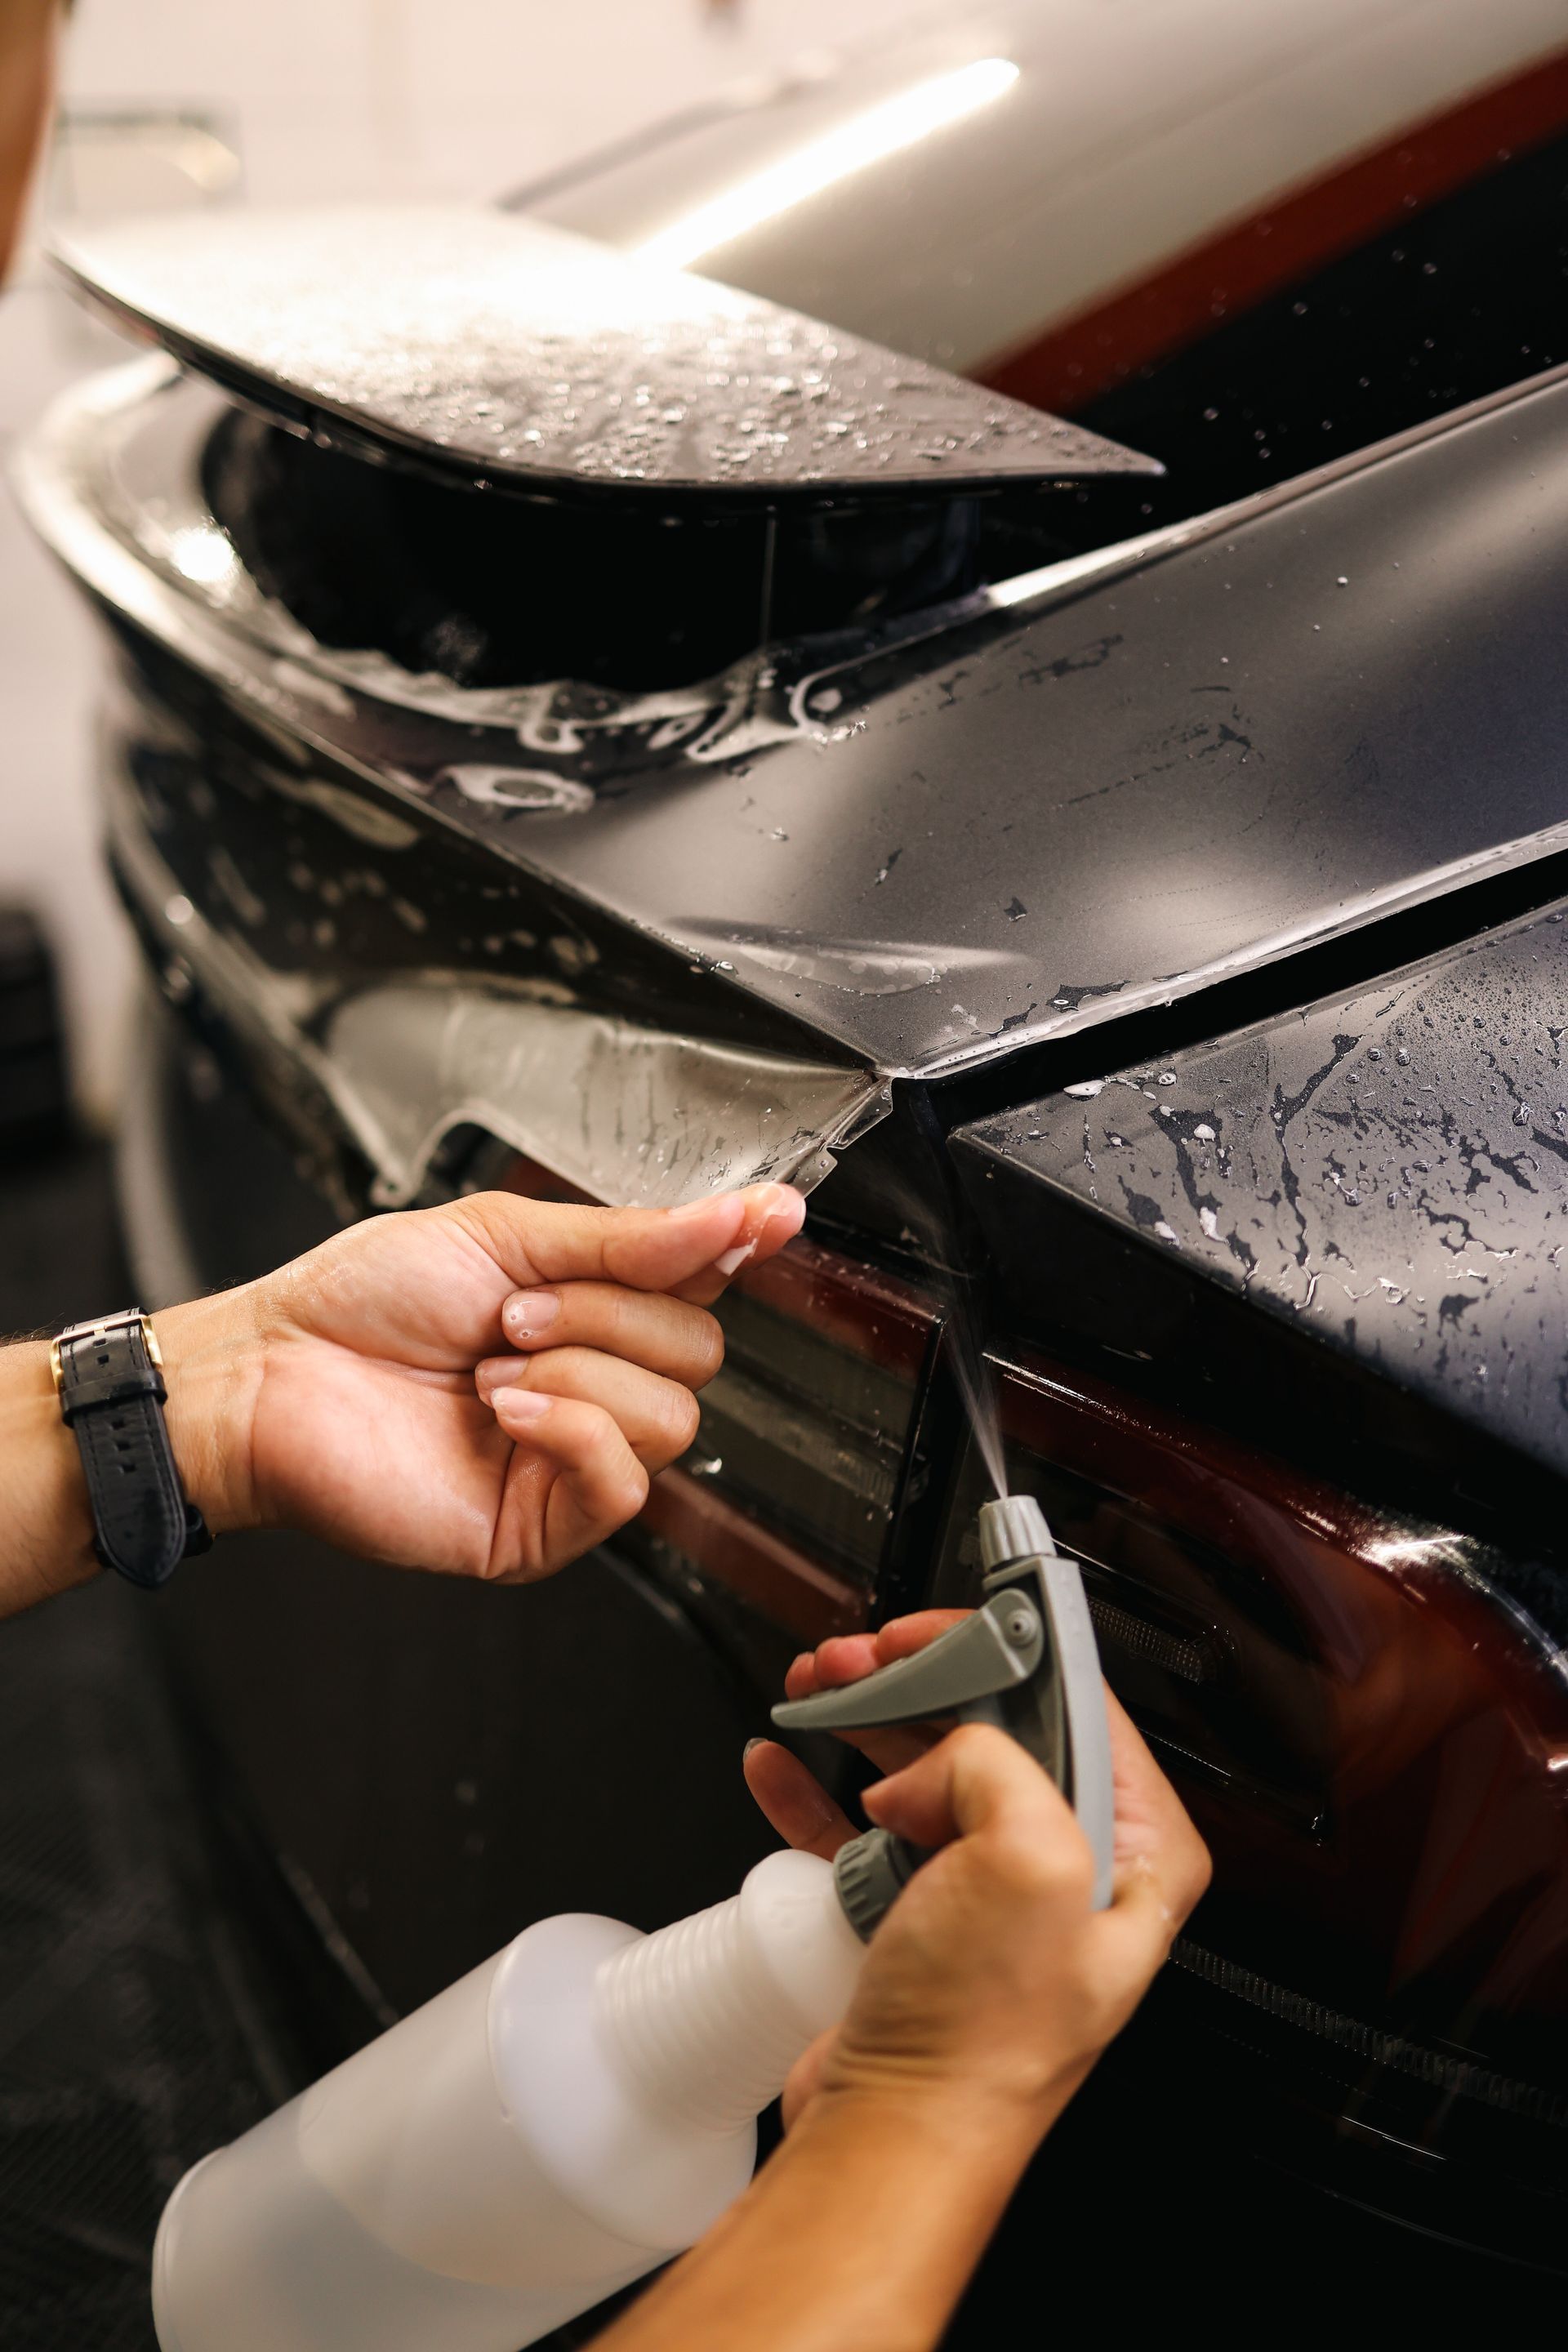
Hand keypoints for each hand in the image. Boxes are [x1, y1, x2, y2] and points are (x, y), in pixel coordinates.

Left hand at [153, 1183, 802, 1581]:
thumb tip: (744, 1214)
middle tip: (516, 1313)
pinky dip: (573, 1431)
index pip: (703, 1280)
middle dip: (611, 1316)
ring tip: (494, 1366)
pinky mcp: (546, 1526)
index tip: (770, 1217)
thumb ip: (634, 1236)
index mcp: (592, 1307)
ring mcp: (574, 1461)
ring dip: (580, 1374)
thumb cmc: (362, 1301)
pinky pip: (624, 1482)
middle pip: (703, 1353)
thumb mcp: (506, 1233)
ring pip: (675, 1419)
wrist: (275, 1374)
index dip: (737, 1245)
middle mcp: (596, 1385)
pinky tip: (508, 1411)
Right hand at [745, 1614, 1209, 2141]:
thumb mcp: (1029, 1859)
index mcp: (1133, 1854)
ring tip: (815, 1686)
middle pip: (995, 1729)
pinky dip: (819, 1790)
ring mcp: (988, 1901)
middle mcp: (1069, 1873)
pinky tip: (782, 1761)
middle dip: (919, 1677)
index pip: (1080, 1708)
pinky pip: (862, 1833)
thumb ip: (999, 1764)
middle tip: (860, 1654)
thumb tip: (940, 1762)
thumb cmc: (980, 2041)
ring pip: (924, 1770)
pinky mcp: (916, 1926)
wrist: (893, 2141)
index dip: (1003, 1652)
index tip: (934, 1629)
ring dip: (863, 1716)